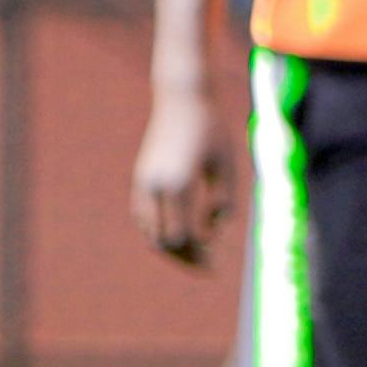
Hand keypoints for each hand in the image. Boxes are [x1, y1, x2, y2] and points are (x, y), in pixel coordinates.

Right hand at [133, 94, 225, 266]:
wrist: (182, 100)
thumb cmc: (212, 131)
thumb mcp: (226, 167)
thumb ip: (224, 203)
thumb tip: (213, 235)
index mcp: (178, 184)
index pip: (182, 237)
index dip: (199, 255)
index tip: (217, 262)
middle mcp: (154, 186)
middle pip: (163, 241)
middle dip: (185, 258)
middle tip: (209, 267)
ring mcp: (143, 183)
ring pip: (149, 232)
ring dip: (171, 248)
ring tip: (197, 255)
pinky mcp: (140, 179)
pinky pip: (145, 218)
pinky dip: (160, 232)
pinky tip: (183, 235)